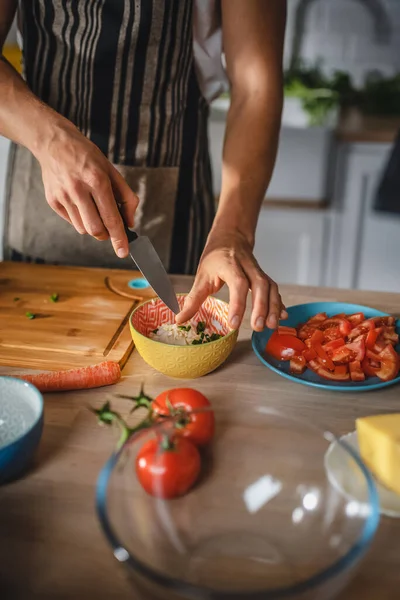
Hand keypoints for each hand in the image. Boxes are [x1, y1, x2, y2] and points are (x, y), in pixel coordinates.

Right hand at [36, 120, 138, 257]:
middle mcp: (78, 190)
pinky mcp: (53, 201)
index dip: (119, 238)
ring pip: (83, 229)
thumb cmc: (87, 157)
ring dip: (92, 225)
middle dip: (105, 234)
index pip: (111, 218)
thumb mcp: (111, 171)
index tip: (123, 252)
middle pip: (95, 229)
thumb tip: (129, 223)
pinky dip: (80, 218)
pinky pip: (71, 221)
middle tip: (109, 228)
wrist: (54, 142)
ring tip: (91, 205)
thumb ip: (126, 197)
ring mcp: (63, 196)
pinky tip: (79, 201)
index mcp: (97, 180)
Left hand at [176, 229, 287, 330]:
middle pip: (260, 285)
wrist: (230, 238)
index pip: (238, 283)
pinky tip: (281, 317)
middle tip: (257, 327)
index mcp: (229, 264)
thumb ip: (193, 299)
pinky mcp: (265, 277)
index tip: (234, 324)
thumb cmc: (215, 259)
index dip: (238, 304)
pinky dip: (279, 303)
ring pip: (271, 287)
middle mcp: (247, 266)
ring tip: (270, 326)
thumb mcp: (201, 276)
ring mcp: (258, 271)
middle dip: (261, 307)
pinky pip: (275, 290)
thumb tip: (180, 320)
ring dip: (273, 307)